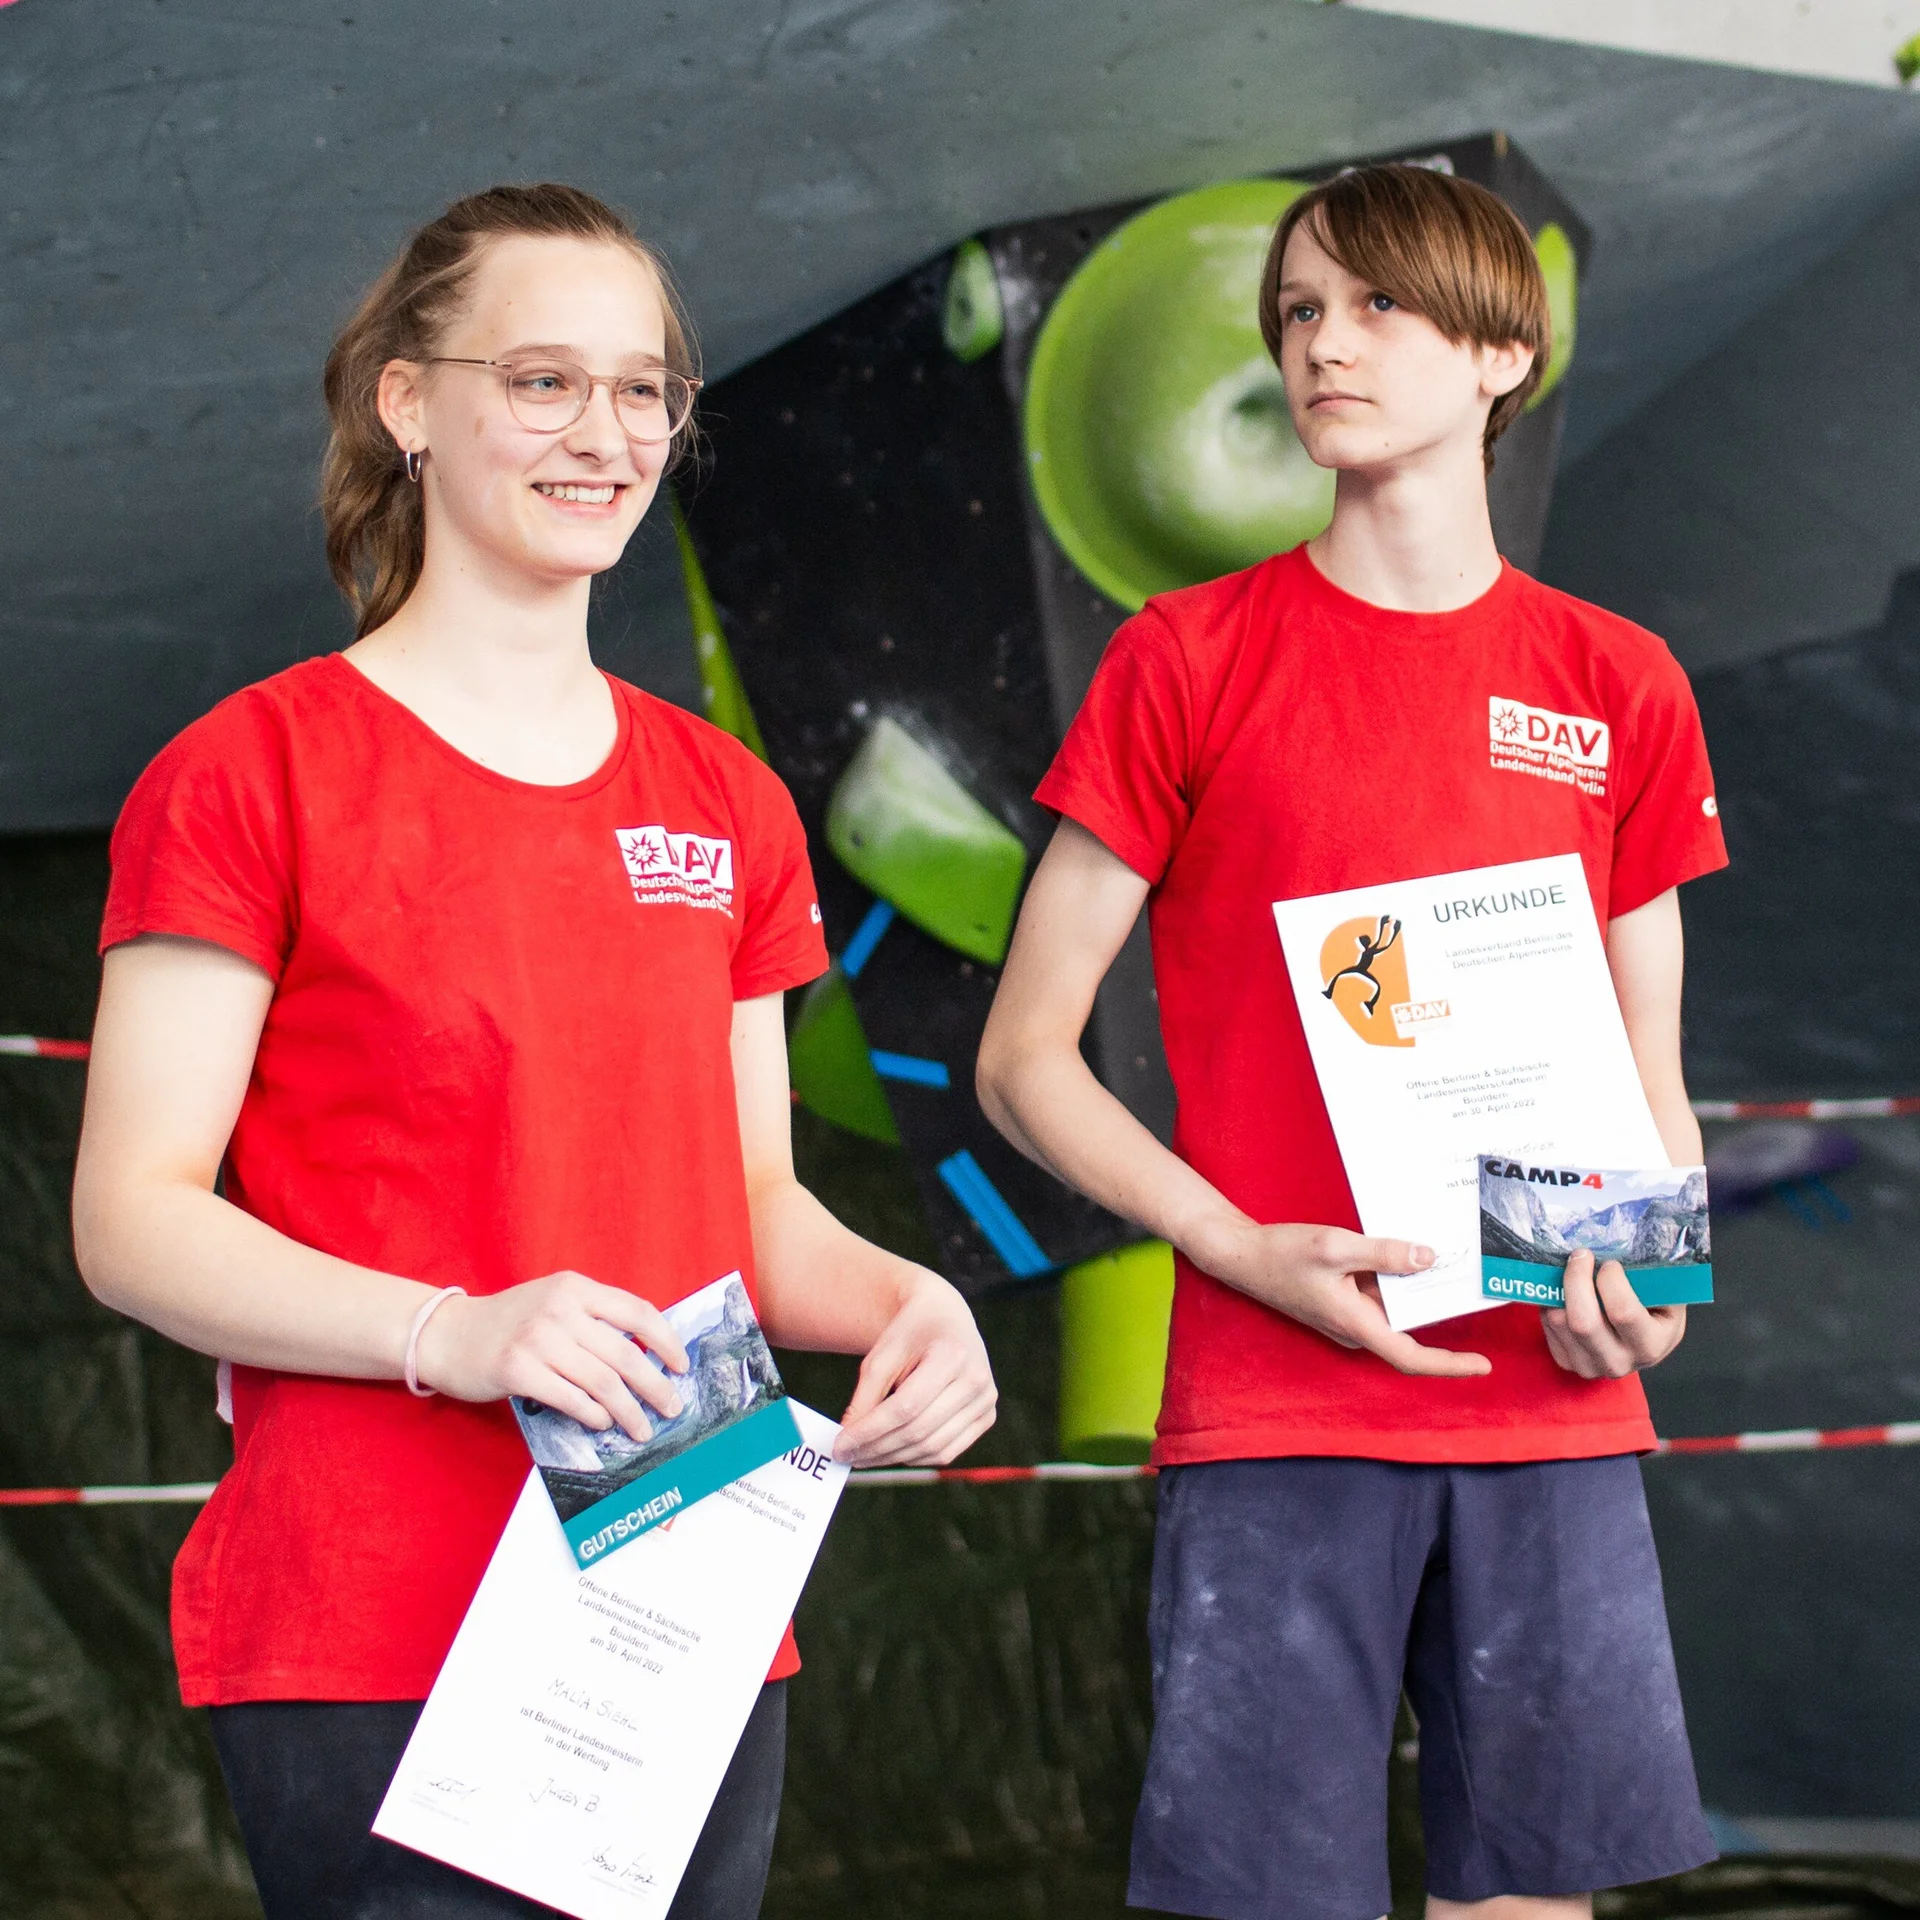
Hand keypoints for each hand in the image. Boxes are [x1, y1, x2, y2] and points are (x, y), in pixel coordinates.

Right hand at [413, 1272, 689, 1439]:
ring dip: (628, 1410)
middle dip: (654, 1385)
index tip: (681, 1366)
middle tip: (671, 1407)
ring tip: (641, 1427)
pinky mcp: (517, 1369)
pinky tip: (603, 1423)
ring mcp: (537, 1338)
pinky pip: (571, 1398)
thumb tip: (647, 1356)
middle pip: (625, 1353)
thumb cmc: (509, 1323)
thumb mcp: (554, 1302)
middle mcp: (560, 1309)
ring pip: (602, 1381)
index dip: (665, 1341)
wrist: (447, 1333)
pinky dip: (593, 1414)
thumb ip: (593, 1319)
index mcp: (575, 1287)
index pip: (637, 1312)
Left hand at [833, 1273, 997, 1466]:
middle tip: (845, 1457)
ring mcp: (987, 1401)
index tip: (839, 1447)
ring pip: (933, 1448)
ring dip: (893, 1458)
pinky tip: (890, 1452)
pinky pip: (947, 1452)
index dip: (870, 1431)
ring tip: (862, 1457)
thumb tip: (848, 1441)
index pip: (906, 1407)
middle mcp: (977, 1380)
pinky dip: (915, 1457)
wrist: (945, 1315)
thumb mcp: (883, 1353)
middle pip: (919, 1430)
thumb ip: (865, 1396)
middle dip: (877, 1449)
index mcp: (952, 1354)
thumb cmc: (911, 1332)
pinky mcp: (987, 1417)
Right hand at [1199, 1221, 1491, 1377]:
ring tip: (1443, 1257)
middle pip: (1410, 1330)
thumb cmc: (1282, 1254)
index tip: (1484, 1366)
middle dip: (1441, 1310)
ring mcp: (1347, 1316)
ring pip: (1395, 1310)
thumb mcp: (1336, 1247)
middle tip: (1471, 1281)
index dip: (1450, 1365)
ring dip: (1417, 1289)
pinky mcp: (1341, 1302)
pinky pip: (1379, 1296)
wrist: (1240, 1255)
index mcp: (1356, 1323)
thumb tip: (1428, 1258)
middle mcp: (1355, 1328)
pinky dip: (1396, 1278)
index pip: (1411, 1357)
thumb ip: (1384, 1254)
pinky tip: (1405, 1251)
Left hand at [1542, 1250, 1685, 1377]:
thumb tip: (1617, 1246)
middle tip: (1580, 1255)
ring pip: (1559, 1321)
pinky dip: (1551, 1302)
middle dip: (1576, 1279)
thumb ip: (1649, 1278)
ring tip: (1573, 1271)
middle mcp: (1619, 1362)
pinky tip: (1565, 1292)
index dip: (1611, 1280)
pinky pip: (1548, 1326)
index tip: (1610, 1263)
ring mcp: (1590, 1366)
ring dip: (1561, 1288)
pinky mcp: (1567, 1362)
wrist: (1641, 1343)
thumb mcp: (1666, 1296)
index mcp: (1650, 1346)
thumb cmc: (1656, 1313)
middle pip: (1583, 1322)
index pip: (1623, 1313)